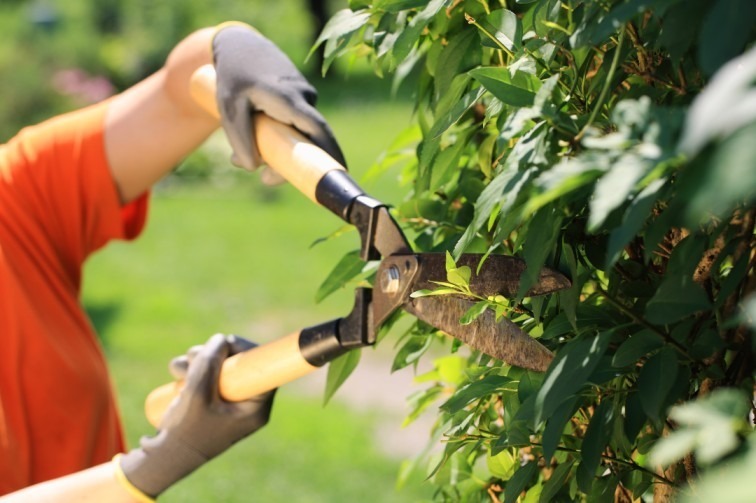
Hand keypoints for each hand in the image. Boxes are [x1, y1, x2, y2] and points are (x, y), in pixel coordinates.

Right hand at [118, 334, 274, 497]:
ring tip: (177, 370)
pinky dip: (192, 369)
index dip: (246, 350)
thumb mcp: (197, 394)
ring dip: (198, 359)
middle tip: (192, 356)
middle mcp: (245, 403)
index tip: (227, 343)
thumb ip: (209, 364)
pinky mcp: (212, 399)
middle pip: (240, 364)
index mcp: (254, 408)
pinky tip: (176, 374)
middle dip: (214, 354)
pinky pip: (208, 375)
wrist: (164, 457)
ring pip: (220, 366)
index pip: (263, 370)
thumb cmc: (185, 431)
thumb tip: (221, 339)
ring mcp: (228, 401)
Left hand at [212, 23, 345, 170]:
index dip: (331, 152)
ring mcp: (304, 97)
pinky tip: (254, 136)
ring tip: (243, 155)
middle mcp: (303, 97)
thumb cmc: (234, 75)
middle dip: (294, 163)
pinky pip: (295, 125)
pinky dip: (278, 137)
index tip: (341, 172)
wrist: (240, 44)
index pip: (318, 129)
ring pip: (299, 134)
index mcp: (290, 98)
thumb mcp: (229, 108)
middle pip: (310, 139)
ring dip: (278, 150)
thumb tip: (252, 168)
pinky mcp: (299, 100)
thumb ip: (240, 139)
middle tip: (266, 179)